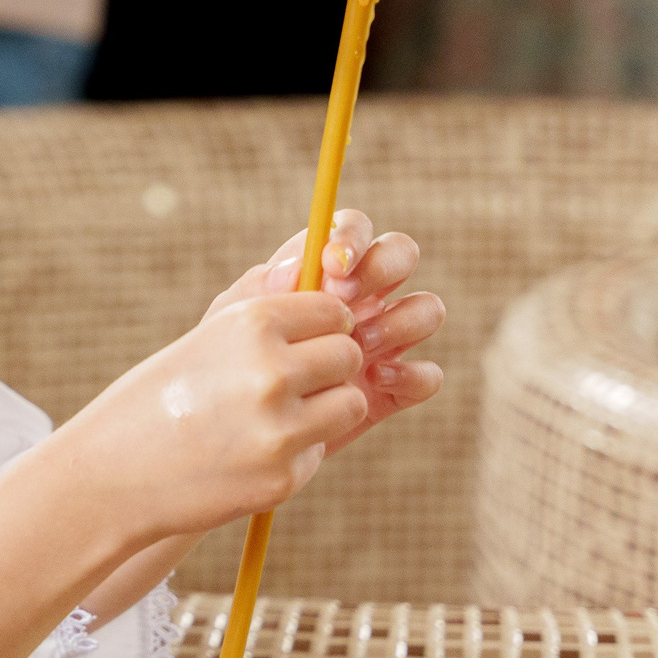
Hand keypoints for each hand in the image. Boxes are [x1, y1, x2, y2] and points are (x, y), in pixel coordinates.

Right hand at [56, 284, 368, 545]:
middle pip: (348, 355)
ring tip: (277, 417)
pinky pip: (319, 451)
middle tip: (292, 384)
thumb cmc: (156, 398)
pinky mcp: (283, 476)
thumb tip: (333, 299)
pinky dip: (294, 454)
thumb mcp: (207, 340)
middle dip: (330, 368)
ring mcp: (280, 428)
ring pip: (349, 404)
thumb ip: (270, 321)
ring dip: (325, 410)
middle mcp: (271, 371)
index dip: (322, 327)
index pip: (333, 310)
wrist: (111, 473)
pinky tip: (247, 455)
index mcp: (251, 325)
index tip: (303, 342)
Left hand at [208, 208, 446, 447]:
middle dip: (382, 268)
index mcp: (325, 270)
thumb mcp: (235, 323)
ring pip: (426, 308)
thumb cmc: (228, 362)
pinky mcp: (394, 388)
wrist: (230, 428)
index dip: (352, 237)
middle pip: (401, 254)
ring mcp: (384, 341)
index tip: (331, 265)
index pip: (353, 228)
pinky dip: (410, 374)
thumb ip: (262, 289)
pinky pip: (429, 374)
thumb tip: (298, 268)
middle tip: (346, 298)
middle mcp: (363, 296)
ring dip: (398, 321)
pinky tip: (372, 381)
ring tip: (356, 346)